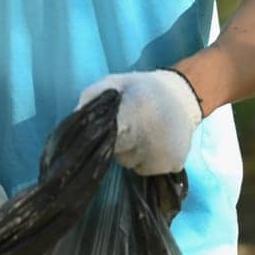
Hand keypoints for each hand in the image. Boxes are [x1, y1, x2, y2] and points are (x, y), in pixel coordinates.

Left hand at [77, 69, 202, 174]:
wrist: (180, 96)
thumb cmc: (138, 90)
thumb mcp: (109, 85)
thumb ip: (89, 103)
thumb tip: (75, 128)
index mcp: (134, 112)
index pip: (107, 138)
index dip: (104, 135)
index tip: (108, 127)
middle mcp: (150, 137)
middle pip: (117, 154)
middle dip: (117, 144)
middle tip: (127, 128)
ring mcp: (164, 154)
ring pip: (131, 164)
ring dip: (131, 154)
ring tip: (140, 135)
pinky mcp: (175, 164)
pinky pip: (148, 170)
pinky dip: (147, 161)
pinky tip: (152, 145)